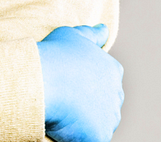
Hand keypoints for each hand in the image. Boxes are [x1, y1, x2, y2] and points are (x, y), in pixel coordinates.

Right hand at [37, 25, 123, 141]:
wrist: (44, 80)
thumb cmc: (55, 56)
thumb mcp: (73, 35)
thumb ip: (91, 34)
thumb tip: (104, 29)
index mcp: (112, 70)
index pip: (107, 83)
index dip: (88, 87)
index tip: (71, 88)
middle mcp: (116, 93)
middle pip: (107, 105)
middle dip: (92, 106)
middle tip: (67, 104)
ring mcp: (110, 117)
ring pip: (102, 124)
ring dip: (88, 123)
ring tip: (65, 117)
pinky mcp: (100, 136)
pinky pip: (93, 139)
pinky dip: (82, 138)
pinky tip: (66, 132)